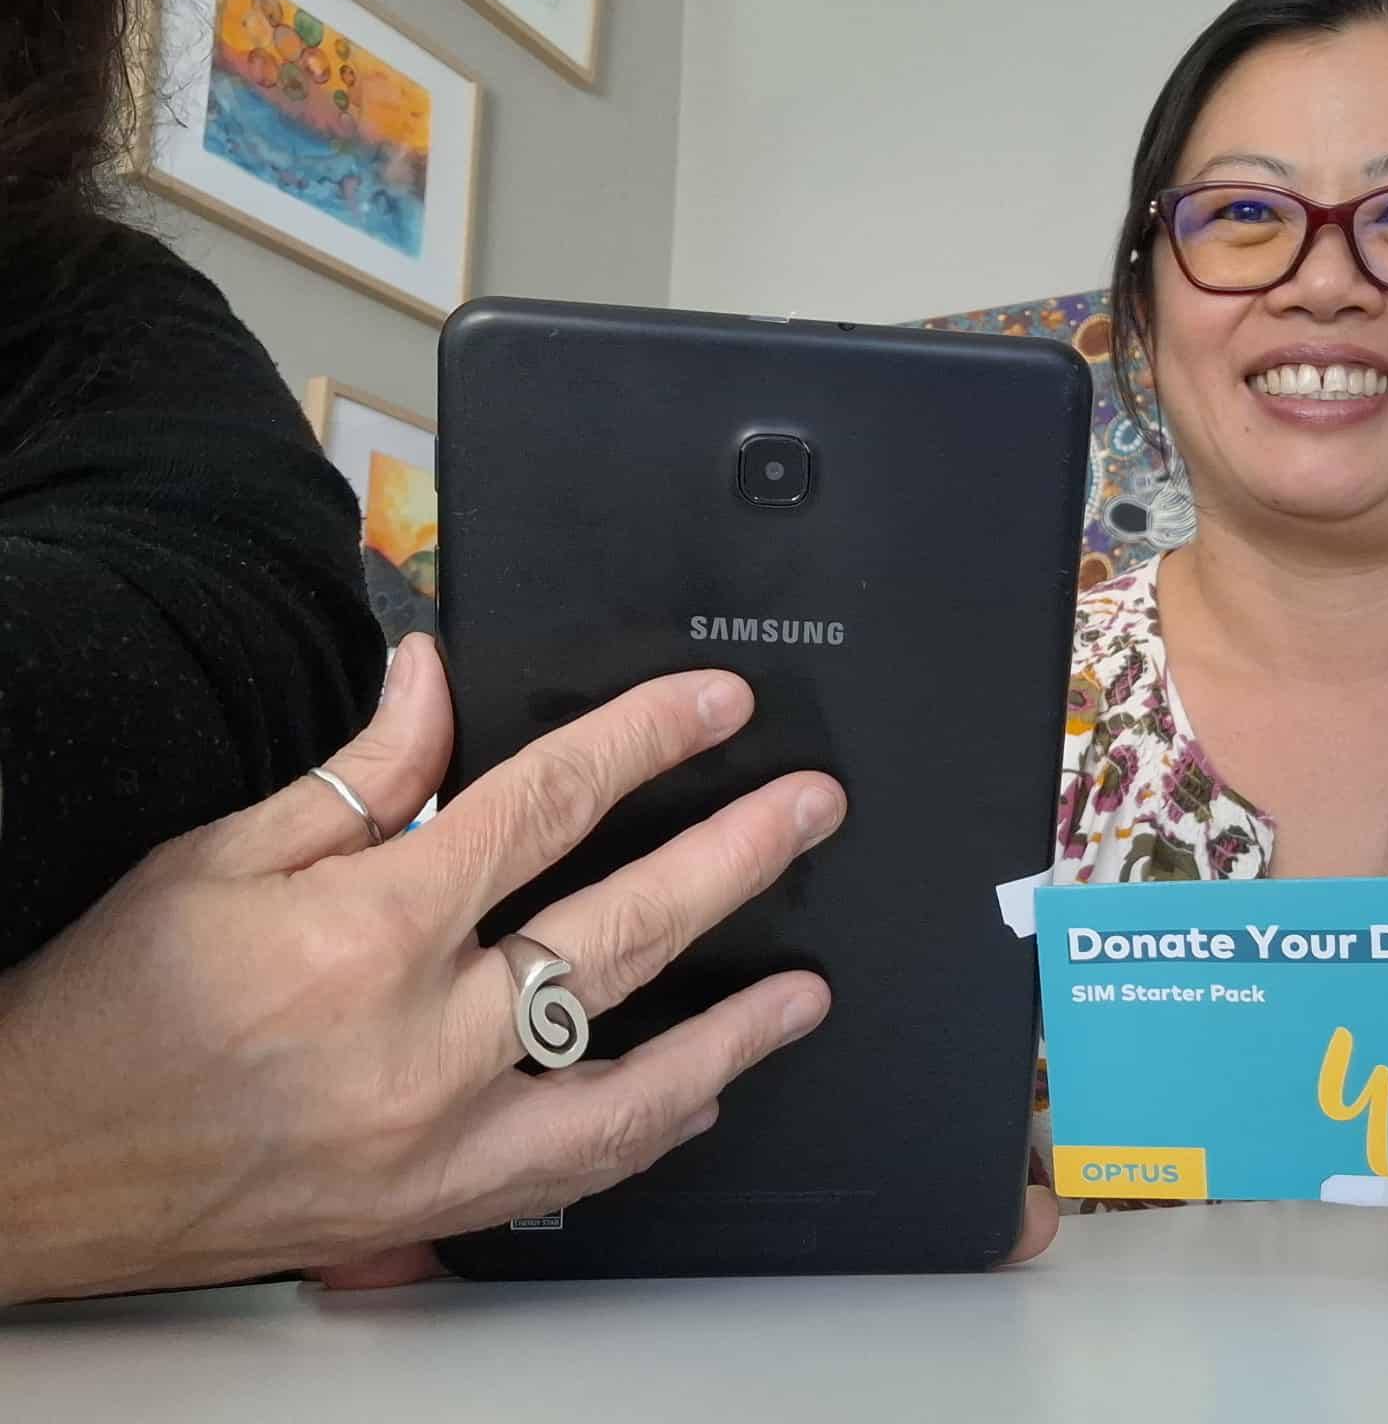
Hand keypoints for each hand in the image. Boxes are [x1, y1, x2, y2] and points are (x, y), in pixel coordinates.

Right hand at [0, 634, 848, 1302]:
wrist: (31, 1171)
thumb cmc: (111, 1012)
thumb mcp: (217, 859)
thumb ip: (358, 774)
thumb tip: (435, 679)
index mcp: (369, 931)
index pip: (547, 804)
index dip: (646, 740)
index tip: (717, 706)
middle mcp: (422, 1039)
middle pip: (622, 926)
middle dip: (734, 856)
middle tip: (810, 813)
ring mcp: (441, 1138)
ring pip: (633, 1075)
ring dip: (736, 1027)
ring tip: (809, 990)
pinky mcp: (435, 1209)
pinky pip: (579, 1170)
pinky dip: (652, 1128)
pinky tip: (705, 1098)